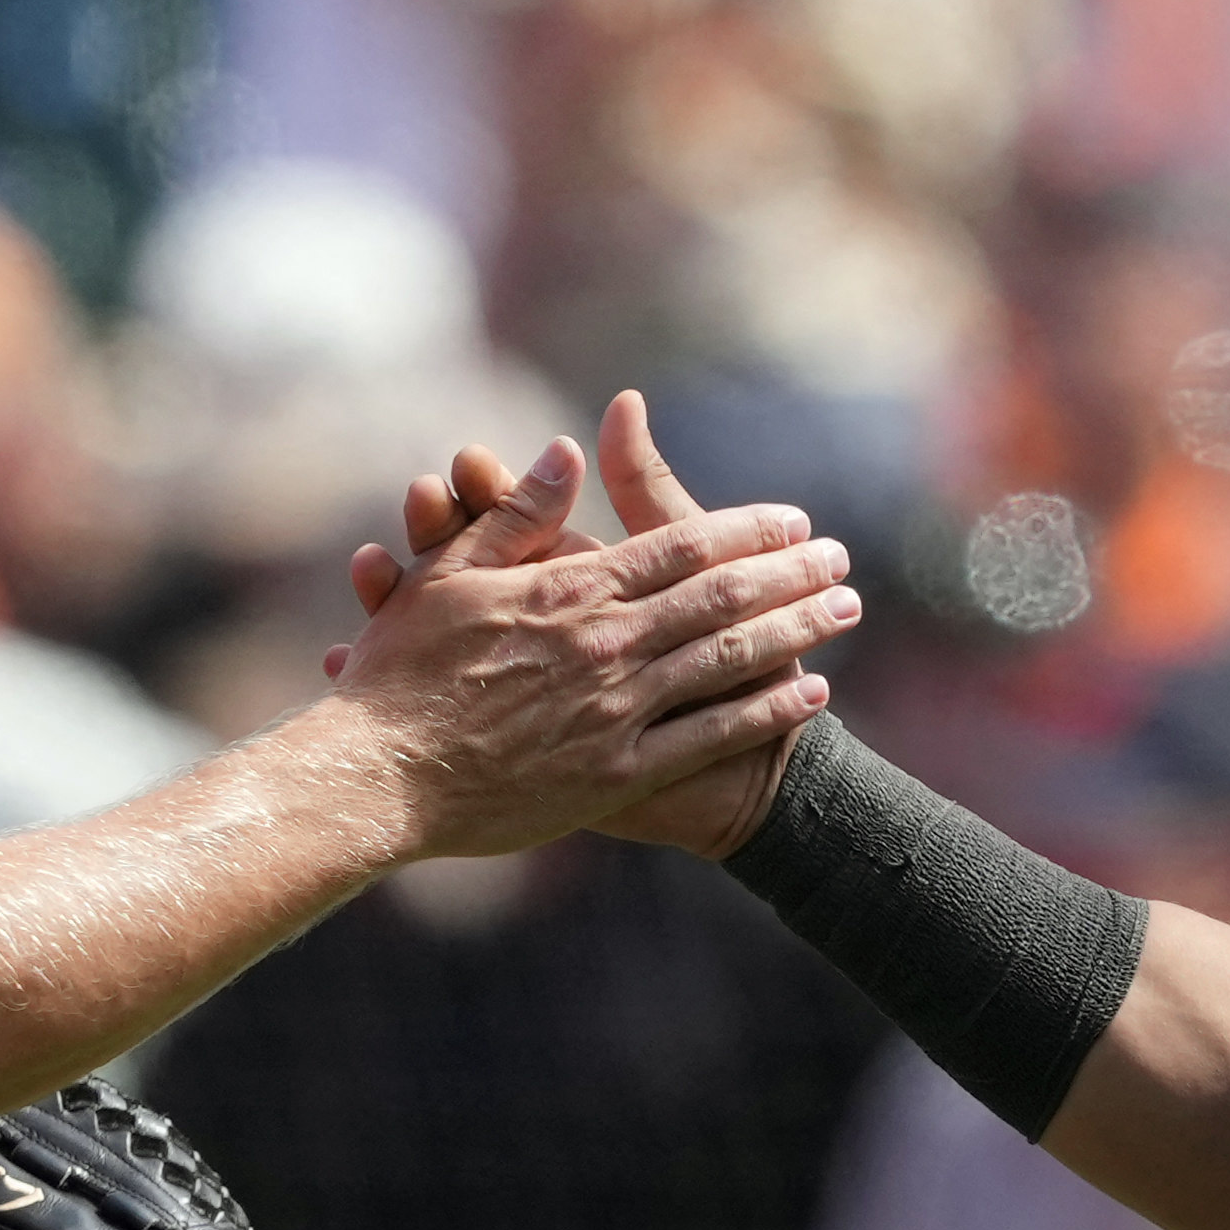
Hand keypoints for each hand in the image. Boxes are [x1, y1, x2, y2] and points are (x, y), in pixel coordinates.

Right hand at [322, 414, 849, 860]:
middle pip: (723, 596)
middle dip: (793, 574)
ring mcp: (618, 712)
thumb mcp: (449, 578)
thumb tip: (564, 450)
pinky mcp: (619, 775)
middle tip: (844, 558)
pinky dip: (766, 711)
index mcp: (571, 591)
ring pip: (729, 659)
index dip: (746, 530)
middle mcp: (607, 645)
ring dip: (798, 630)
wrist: (382, 778)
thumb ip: (517, 516)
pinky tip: (811, 692)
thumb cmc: (403, 675)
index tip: (793, 519)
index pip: (681, 546)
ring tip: (847, 609)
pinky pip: (710, 735)